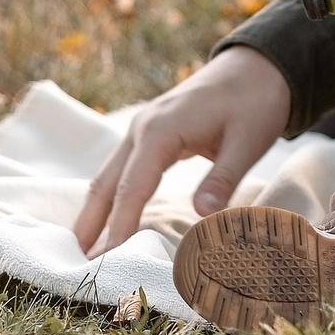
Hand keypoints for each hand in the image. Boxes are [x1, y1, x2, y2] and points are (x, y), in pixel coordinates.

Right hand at [71, 46, 289, 256]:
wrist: (257, 66)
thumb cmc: (255, 102)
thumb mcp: (248, 141)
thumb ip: (223, 179)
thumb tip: (202, 215)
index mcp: (160, 130)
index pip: (131, 187)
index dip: (118, 226)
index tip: (106, 261)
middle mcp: (142, 129)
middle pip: (105, 183)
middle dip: (90, 225)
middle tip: (76, 267)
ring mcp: (142, 129)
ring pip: (108, 176)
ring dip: (94, 213)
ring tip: (84, 253)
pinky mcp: (151, 134)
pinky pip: (122, 170)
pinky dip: (110, 198)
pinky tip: (108, 221)